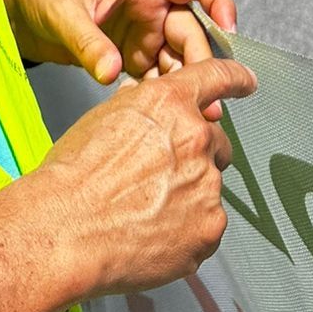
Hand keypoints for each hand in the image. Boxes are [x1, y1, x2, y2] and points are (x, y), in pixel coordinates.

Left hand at [0, 0, 240, 93]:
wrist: (22, 13)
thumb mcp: (64, 13)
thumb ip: (89, 42)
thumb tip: (112, 73)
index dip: (217, 1)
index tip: (229, 30)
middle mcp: (149, 7)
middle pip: (192, 31)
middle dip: (201, 63)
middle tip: (205, 100)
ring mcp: (142, 33)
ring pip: (179, 59)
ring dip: (186, 85)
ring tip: (190, 117)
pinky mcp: (131, 57)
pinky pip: (158, 76)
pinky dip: (162, 94)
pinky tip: (155, 114)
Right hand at [23, 59, 251, 299]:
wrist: (66, 229)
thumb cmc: (74, 176)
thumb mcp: (102, 118)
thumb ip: (137, 107)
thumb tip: (144, 104)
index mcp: (169, 104)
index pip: (216, 77)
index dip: (234, 78)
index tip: (245, 82)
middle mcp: (196, 139)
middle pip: (215, 142)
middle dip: (196, 155)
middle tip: (159, 176)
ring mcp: (207, 186)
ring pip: (209, 187)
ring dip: (188, 195)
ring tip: (145, 211)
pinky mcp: (209, 229)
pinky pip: (207, 226)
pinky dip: (188, 231)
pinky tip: (154, 234)